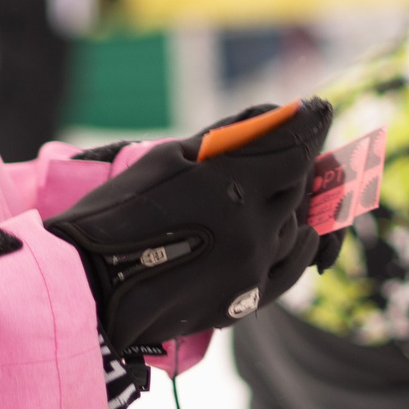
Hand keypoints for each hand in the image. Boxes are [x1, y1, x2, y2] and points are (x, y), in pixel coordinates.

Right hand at [45, 97, 331, 351]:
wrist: (91, 286)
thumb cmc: (119, 211)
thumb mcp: (170, 158)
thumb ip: (228, 136)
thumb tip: (272, 112)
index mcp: (231, 184)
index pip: (294, 147)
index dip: (307, 125)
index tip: (318, 109)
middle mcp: (251, 227)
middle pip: (296, 185)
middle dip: (294, 162)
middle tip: (292, 144)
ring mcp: (250, 267)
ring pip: (292, 225)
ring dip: (286, 204)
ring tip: (270, 188)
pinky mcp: (243, 300)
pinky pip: (288, 270)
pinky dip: (296, 247)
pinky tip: (296, 232)